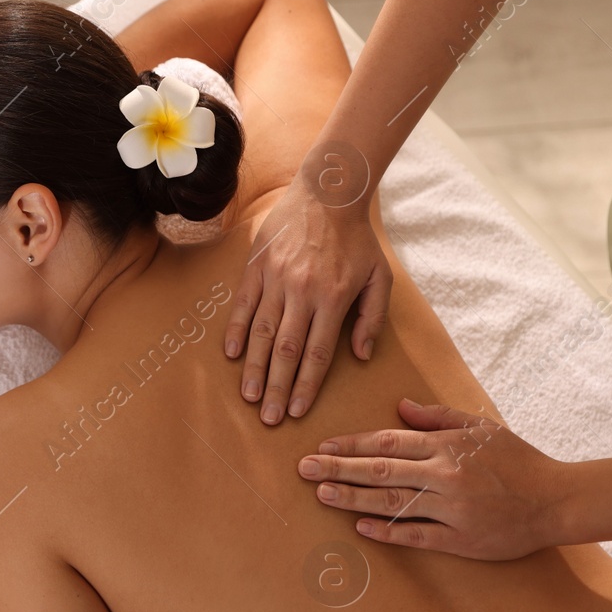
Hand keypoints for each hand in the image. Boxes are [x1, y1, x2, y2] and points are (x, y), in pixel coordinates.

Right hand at [225, 178, 392, 424]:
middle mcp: (302, 292)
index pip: (317, 354)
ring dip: (253, 367)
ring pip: (262, 332)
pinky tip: (231, 354)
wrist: (328, 192)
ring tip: (248, 396)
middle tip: (268, 418)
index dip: (306, 387)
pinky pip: (243, 304)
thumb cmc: (357, 239)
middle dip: (276, 388)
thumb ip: (372, 318)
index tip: (297, 411)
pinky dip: (235, 330)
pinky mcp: (257, 266)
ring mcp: (276, 278)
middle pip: (286, 351)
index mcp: (333, 299)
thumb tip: (360, 356)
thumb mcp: (380, 276)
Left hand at [297, 397, 569, 559]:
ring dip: (353, 498)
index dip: (351, 444)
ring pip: (392, 502)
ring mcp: (451, 509)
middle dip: (338, 469)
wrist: (557, 499)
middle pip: (381, 470)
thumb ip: (439, 417)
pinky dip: (387, 531)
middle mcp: (444, 475)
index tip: (322, 446)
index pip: (388, 441)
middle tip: (304, 469)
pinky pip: (417, 535)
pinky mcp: (461, 539)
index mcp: (447, 445)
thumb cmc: (517, 460)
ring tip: (321, 495)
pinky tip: (360, 527)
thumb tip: (401, 406)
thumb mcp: (481, 427)